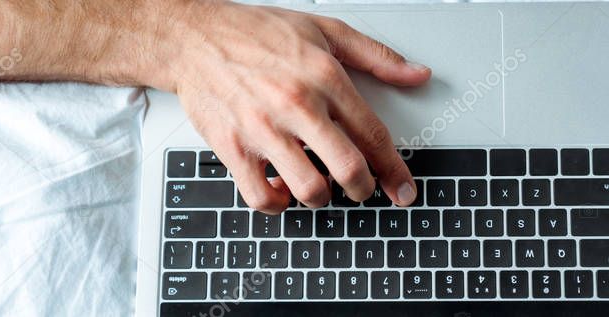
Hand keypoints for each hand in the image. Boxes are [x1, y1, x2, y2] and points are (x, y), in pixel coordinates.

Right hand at [146, 2, 430, 213]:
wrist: (193, 37)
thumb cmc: (255, 33)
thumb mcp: (325, 31)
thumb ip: (376, 56)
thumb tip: (416, 75)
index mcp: (324, 77)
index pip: (372, 134)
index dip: (394, 169)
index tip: (404, 189)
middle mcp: (296, 105)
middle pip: (348, 169)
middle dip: (365, 189)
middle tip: (363, 190)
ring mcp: (263, 129)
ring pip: (309, 189)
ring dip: (322, 198)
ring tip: (320, 185)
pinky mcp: (232, 148)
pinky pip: (261, 197)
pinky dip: (277, 203)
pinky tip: (281, 188)